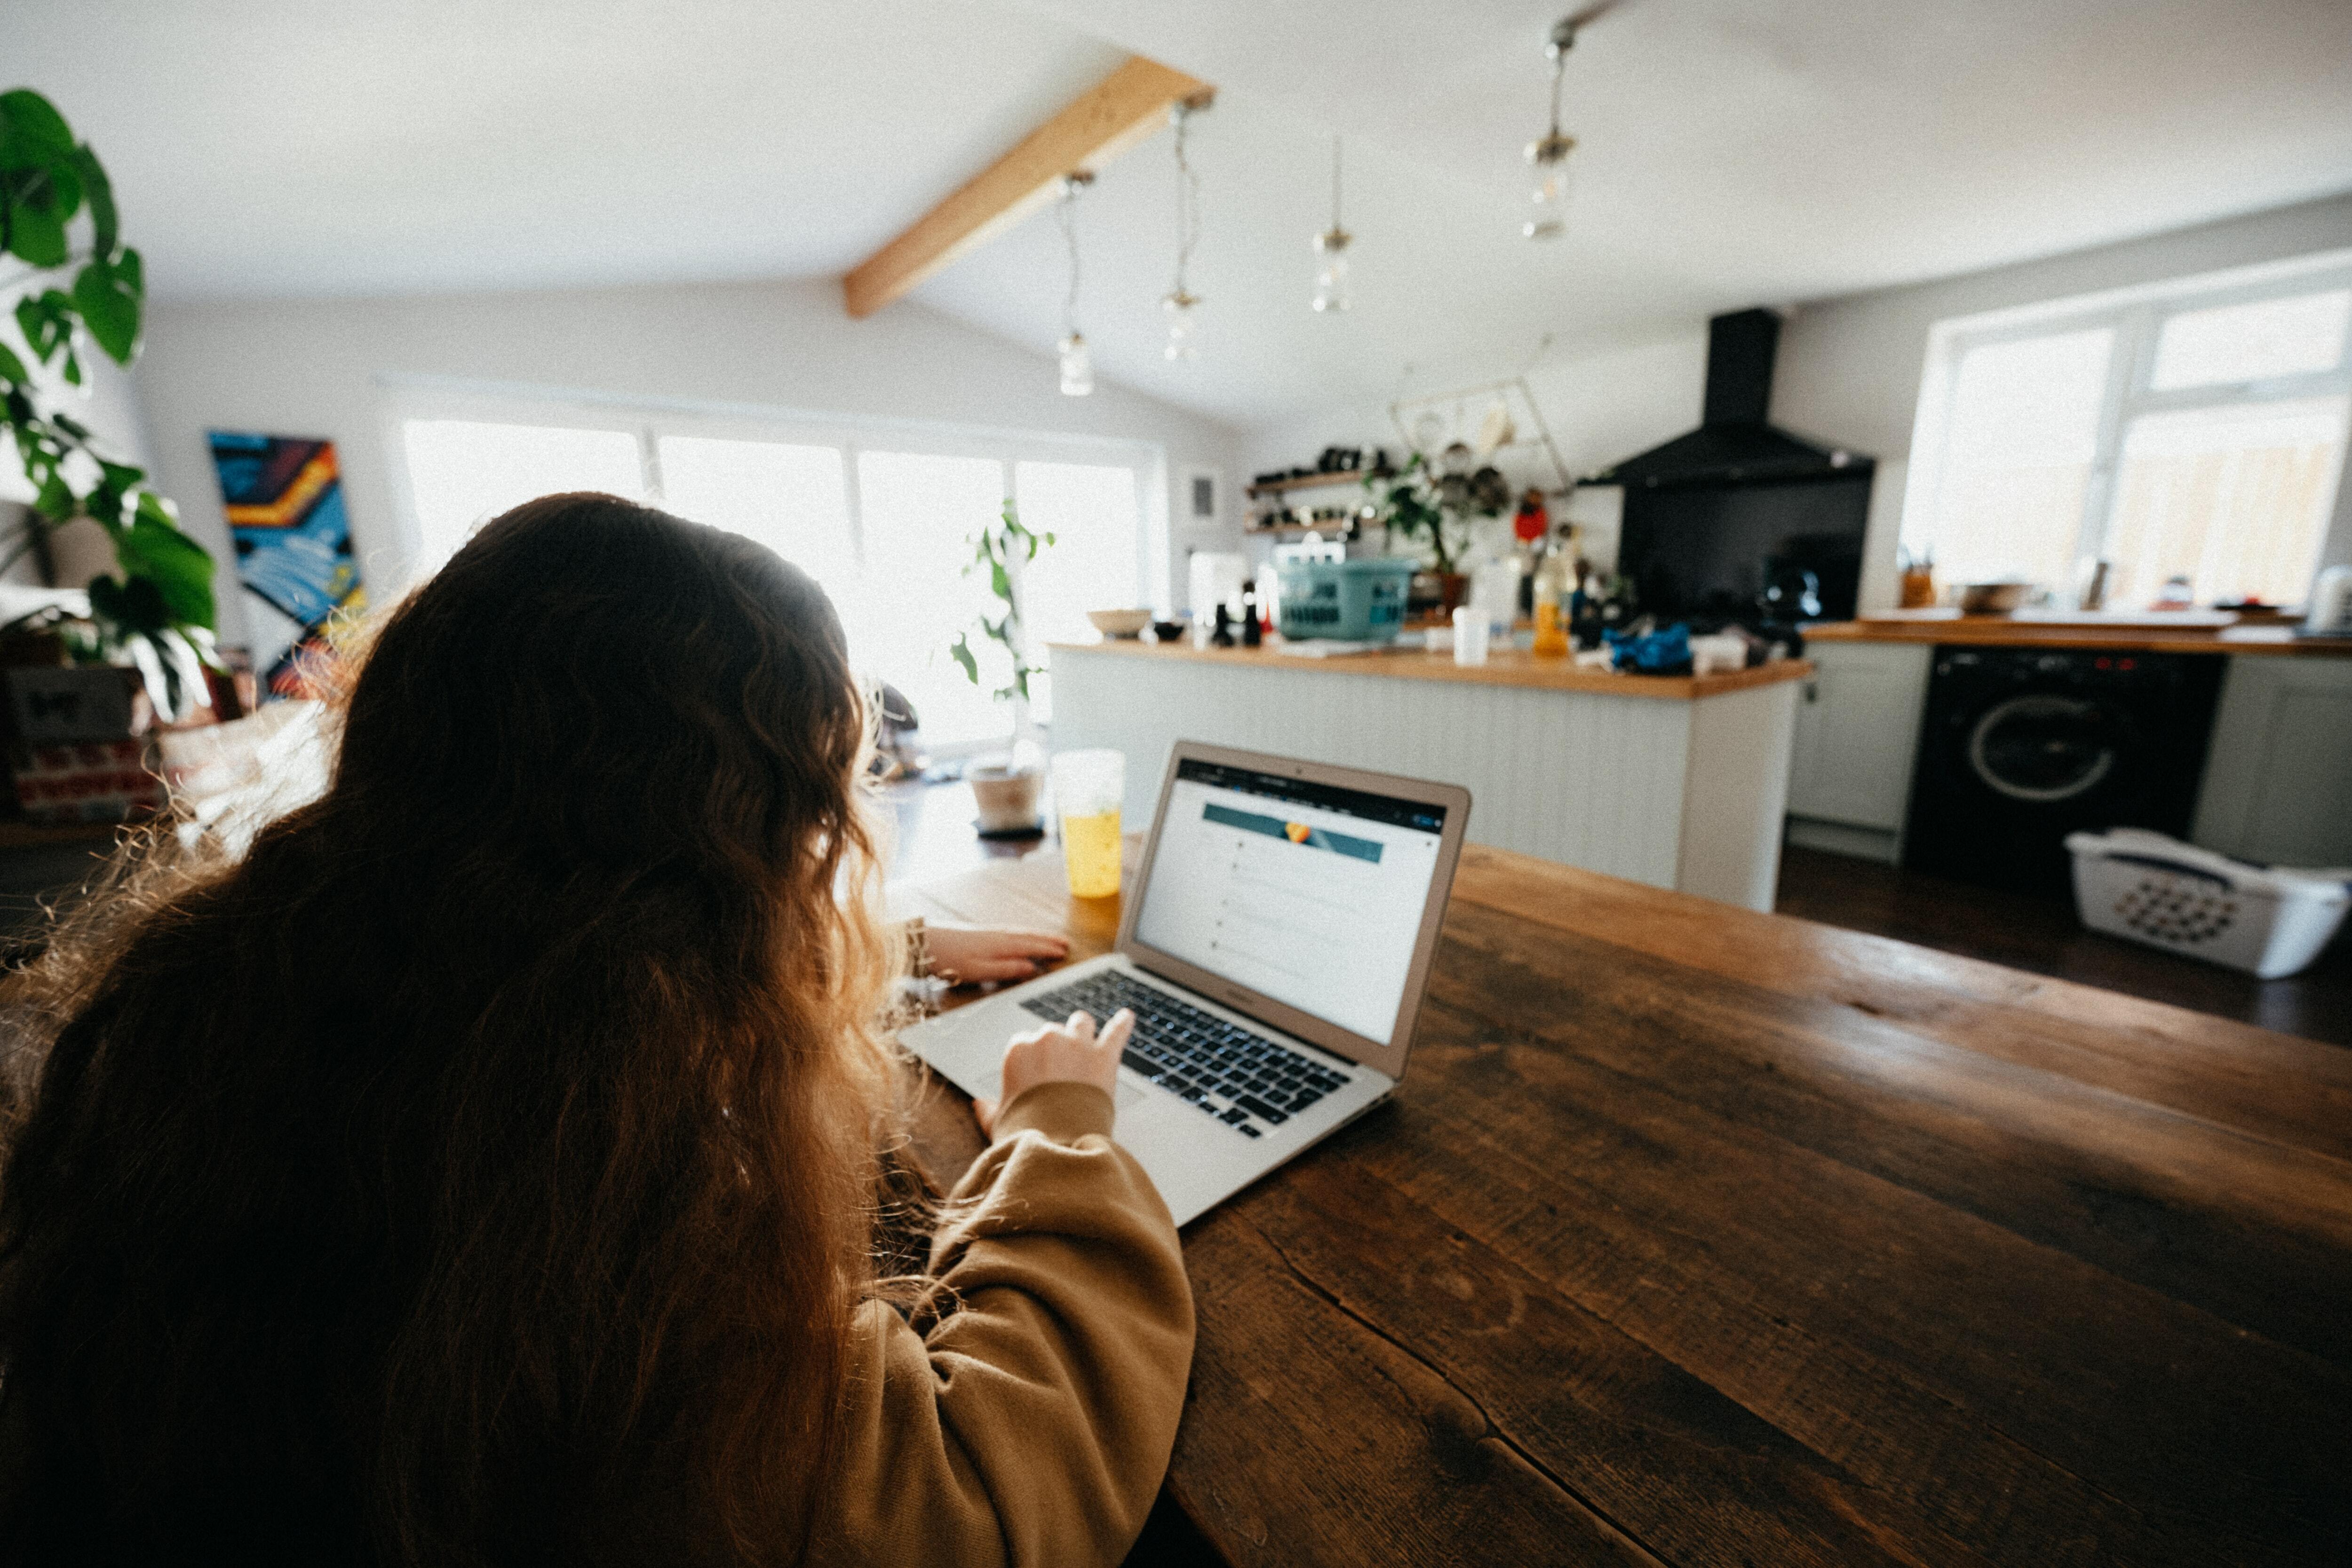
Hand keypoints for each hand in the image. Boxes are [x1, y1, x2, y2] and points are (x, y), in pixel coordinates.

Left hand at [925, 925, 1069, 985]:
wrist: (923, 943)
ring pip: (1019, 934)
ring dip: (1037, 936)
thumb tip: (1032, 967)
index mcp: (1000, 944)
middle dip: (1048, 940)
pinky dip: (1023, 935)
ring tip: (1050, 939)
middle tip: (1066, 943)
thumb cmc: (948, 960)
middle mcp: (997, 935)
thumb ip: (1006, 969)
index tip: (1065, 952)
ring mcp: (988, 933)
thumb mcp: (979, 971)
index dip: (1048, 949)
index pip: (1031, 946)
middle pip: (1028, 937)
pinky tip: (1020, 939)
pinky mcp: (979, 935)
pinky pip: (1010, 933)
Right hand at [973, 1008, 1132, 1138]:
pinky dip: (1123, 1024)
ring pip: (1081, 1023)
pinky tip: (1127, 1017)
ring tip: (1086, 1038)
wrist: (1059, 1144)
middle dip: (1057, 1046)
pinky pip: (1116, 1032)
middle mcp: (1047, 1039)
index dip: (1033, 1058)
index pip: (1025, 1041)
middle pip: (1053, 1032)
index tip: (1036, 1072)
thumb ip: (989, 1110)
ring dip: (1083, 1030)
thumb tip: (979, 1105)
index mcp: (1019, 1050)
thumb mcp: (1000, 1123)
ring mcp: (1078, 1044)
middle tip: (1061, 1068)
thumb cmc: (1026, 1133)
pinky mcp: (1104, 1055)